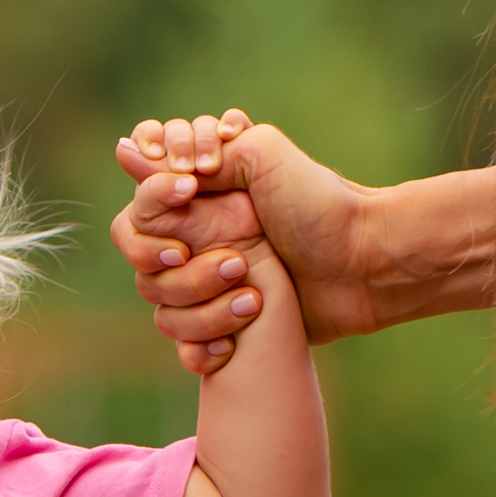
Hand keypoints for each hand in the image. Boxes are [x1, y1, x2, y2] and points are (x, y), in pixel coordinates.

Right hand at [112, 112, 375, 372]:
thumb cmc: (319, 206)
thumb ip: (202, 148)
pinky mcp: (225, 327)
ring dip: (205, 306)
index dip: (154, 204)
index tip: (190, 195)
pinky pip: (185, 347)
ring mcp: (207, 288)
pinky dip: (202, 348)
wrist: (364, 265)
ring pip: (163, 308)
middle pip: (144, 263)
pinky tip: (231, 345)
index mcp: (197, 203)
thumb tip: (131, 151)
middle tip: (236, 262)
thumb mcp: (263, 153)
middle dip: (184, 269)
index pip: (139, 208)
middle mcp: (195, 244)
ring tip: (255, 298)